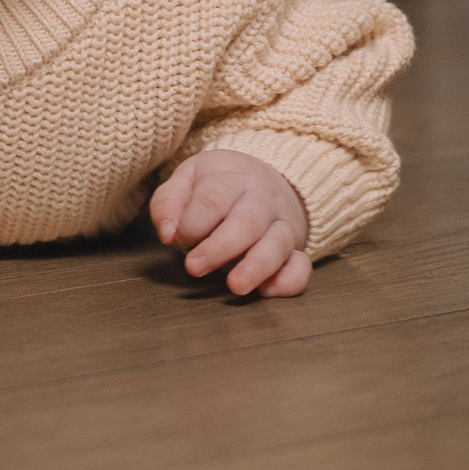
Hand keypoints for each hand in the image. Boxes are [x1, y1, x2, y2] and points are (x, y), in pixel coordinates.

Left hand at [151, 150, 313, 296]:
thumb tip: (167, 233)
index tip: (179, 238)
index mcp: (232, 178)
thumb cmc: (217, 184)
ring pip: (277, 245)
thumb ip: (169, 202)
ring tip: (235, 286)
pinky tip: (268, 292)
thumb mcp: (187, 179)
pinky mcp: (296, 250)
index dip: (193, 222)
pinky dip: (290, 280)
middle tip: (194, 267)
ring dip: (256, 267)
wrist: (264, 177)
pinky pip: (301, 266)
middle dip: (219, 248)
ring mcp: (283, 225)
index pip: (213, 198)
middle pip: (246, 222)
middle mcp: (263, 200)